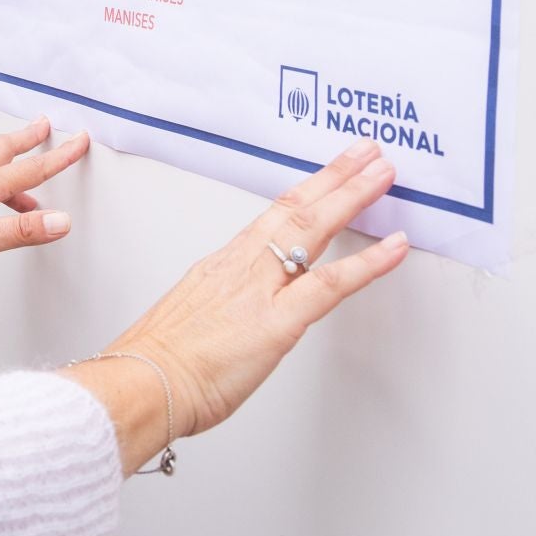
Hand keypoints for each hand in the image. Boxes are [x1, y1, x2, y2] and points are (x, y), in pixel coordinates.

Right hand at [64, 140, 407, 472]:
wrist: (141, 383)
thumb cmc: (157, 364)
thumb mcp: (187, 321)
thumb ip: (219, 310)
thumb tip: (234, 315)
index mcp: (221, 266)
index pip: (273, 216)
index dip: (307, 191)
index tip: (330, 172)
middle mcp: (241, 267)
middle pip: (295, 209)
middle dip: (335, 177)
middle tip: (365, 152)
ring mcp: (259, 289)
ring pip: (312, 229)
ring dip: (352, 197)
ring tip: (382, 175)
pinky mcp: (277, 322)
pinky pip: (330, 284)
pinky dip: (368, 263)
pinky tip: (394, 247)